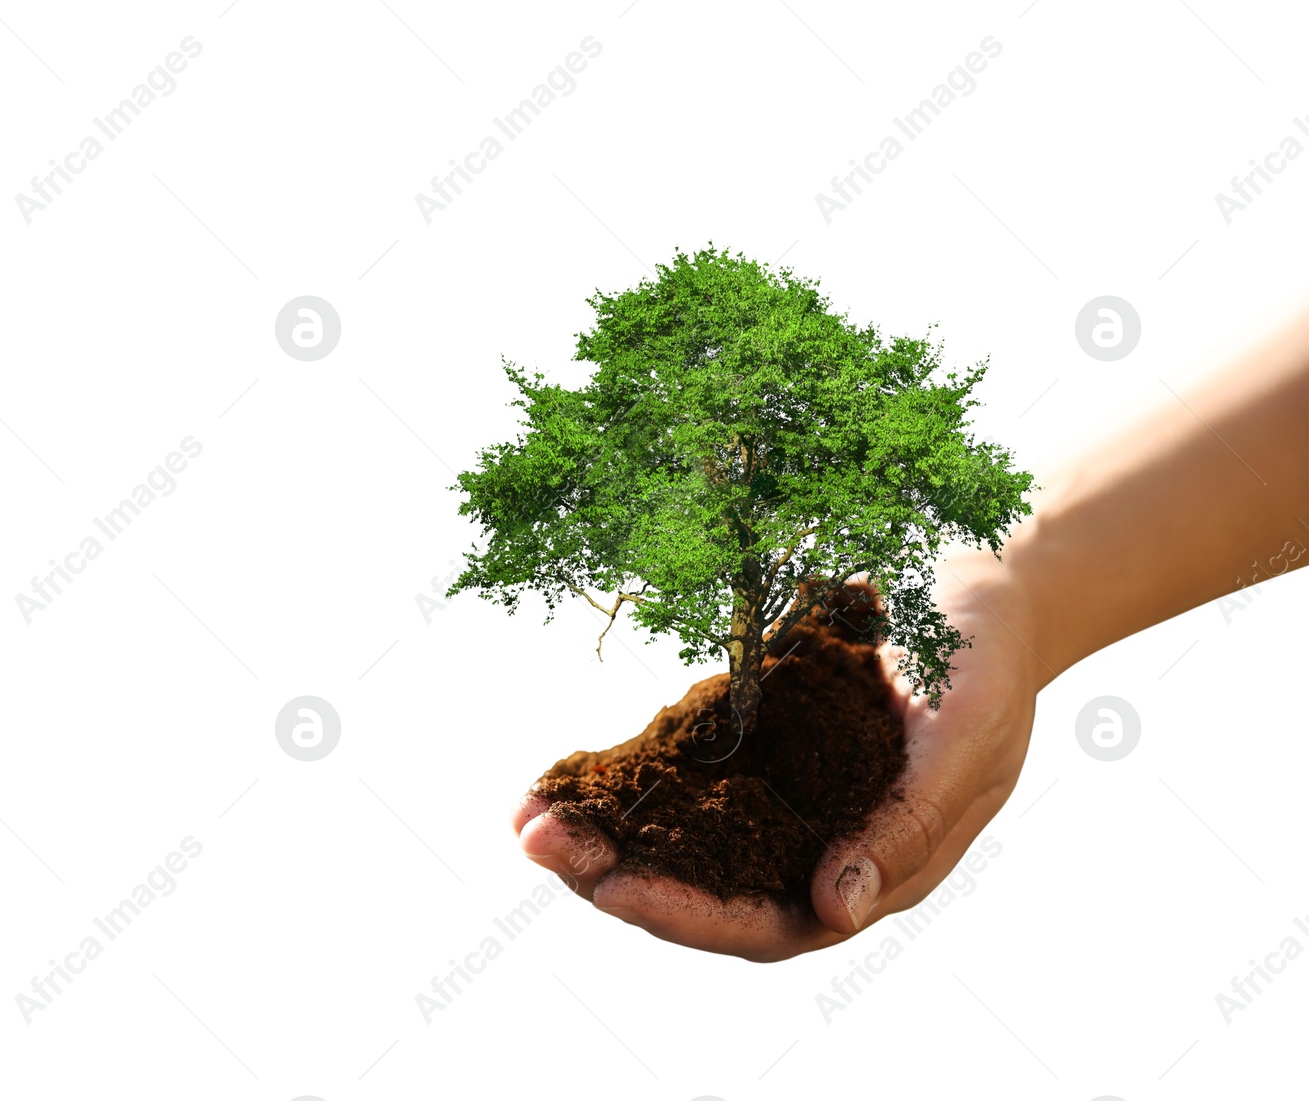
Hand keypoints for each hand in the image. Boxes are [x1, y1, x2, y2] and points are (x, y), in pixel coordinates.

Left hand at [511, 550, 1044, 960]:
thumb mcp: (967, 737)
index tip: (611, 887)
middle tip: (537, 843)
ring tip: (526, 818)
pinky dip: (624, 785)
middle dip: (616, 876)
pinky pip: (683, 784)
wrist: (982, 590)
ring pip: (682, 845)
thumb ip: (908, 825)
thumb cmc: (986, 661)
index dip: (688, 914)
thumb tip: (832, 907)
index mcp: (874, 866)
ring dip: (604, 838)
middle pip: (706, 892)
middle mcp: (817, 847)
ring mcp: (784, 801)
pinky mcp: (759, 752)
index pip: (769, 922)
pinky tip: (562, 776)